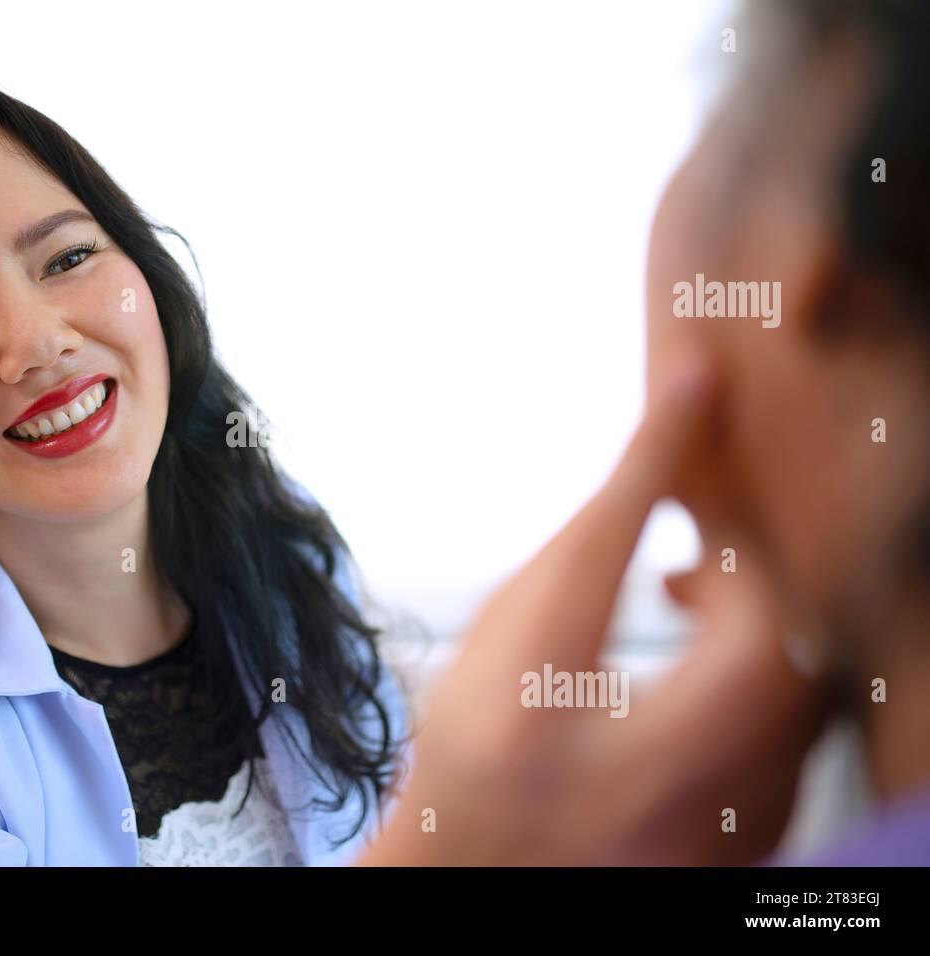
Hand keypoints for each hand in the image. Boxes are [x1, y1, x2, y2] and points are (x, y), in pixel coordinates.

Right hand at [358, 351, 826, 864]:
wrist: (477, 870)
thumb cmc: (472, 751)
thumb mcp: (486, 650)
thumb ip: (569, 565)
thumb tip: (657, 477)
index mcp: (518, 719)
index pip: (598, 556)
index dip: (652, 455)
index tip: (690, 377)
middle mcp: (611, 791)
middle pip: (756, 650)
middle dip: (748, 572)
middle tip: (704, 542)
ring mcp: (688, 840)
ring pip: (794, 702)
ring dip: (758, 625)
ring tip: (694, 598)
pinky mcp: (739, 854)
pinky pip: (796, 745)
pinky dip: (770, 685)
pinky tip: (717, 665)